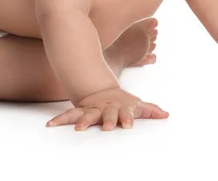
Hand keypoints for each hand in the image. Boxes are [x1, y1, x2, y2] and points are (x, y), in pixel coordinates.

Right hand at [46, 87, 168, 130]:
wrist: (101, 89)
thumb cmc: (121, 102)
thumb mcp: (135, 104)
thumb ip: (149, 110)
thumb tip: (166, 114)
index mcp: (120, 107)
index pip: (125, 112)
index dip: (127, 117)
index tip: (128, 125)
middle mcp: (105, 109)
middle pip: (107, 114)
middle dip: (107, 120)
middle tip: (107, 128)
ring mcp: (92, 109)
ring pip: (86, 114)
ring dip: (81, 121)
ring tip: (78, 129)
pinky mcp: (81, 111)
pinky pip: (69, 115)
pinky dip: (60, 119)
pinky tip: (50, 124)